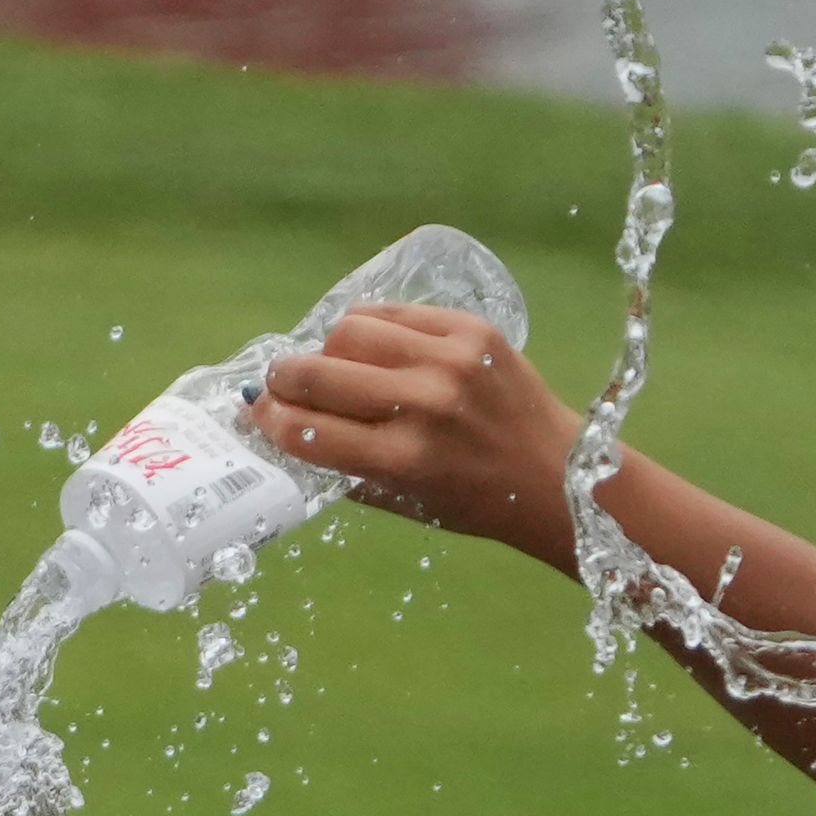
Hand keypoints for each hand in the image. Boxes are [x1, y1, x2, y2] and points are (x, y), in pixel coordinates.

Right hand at [251, 304, 588, 570]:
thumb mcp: (402, 504)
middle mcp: (424, 405)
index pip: (307, 429)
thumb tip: (279, 428)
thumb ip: (341, 469)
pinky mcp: (471, 330)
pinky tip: (372, 346)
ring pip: (349, 330)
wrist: (555, 476)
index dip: (270, 420)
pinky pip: (393, 312)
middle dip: (284, 380)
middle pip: (317, 372)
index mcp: (403, 461)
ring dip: (328, 349)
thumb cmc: (471, 502)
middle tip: (281, 384)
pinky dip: (370, 328)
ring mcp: (449, 361)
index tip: (260, 415)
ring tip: (335, 365)